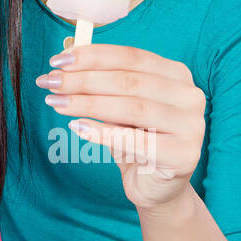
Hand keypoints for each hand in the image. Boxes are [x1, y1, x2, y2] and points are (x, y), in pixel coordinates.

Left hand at [35, 40, 205, 211]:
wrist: (156, 186)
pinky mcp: (184, 155)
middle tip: (49, 82)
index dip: (91, 56)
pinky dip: (102, 132)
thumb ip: (99, 79)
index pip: (130, 57)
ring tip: (56, 103)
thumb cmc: (135, 137)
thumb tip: (64, 55)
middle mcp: (189, 95)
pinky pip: (136, 140)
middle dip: (83, 80)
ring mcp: (191, 126)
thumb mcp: (117, 104)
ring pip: (130, 108)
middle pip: (128, 81)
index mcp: (176, 74)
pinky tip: (77, 127)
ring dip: (87, 103)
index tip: (57, 61)